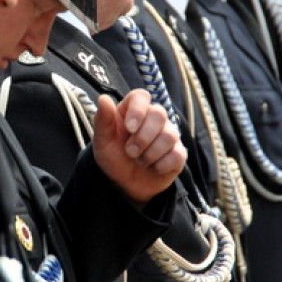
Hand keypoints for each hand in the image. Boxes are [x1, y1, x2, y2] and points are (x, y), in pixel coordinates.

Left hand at [91, 90, 185, 207]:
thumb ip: (103, 120)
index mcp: (133, 111)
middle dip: (143, 137)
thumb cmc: (113, 158)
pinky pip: (177, 154)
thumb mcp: (102, 142)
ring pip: (170, 135)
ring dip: (150, 154)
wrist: (124, 185)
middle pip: (159, 113)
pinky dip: (161, 165)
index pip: (141, 96)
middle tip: (130, 152)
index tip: (129, 128)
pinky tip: (153, 168)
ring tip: (140, 161)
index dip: (137, 110)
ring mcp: (168, 134)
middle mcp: (153, 118)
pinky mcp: (178, 153)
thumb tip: (103, 98)